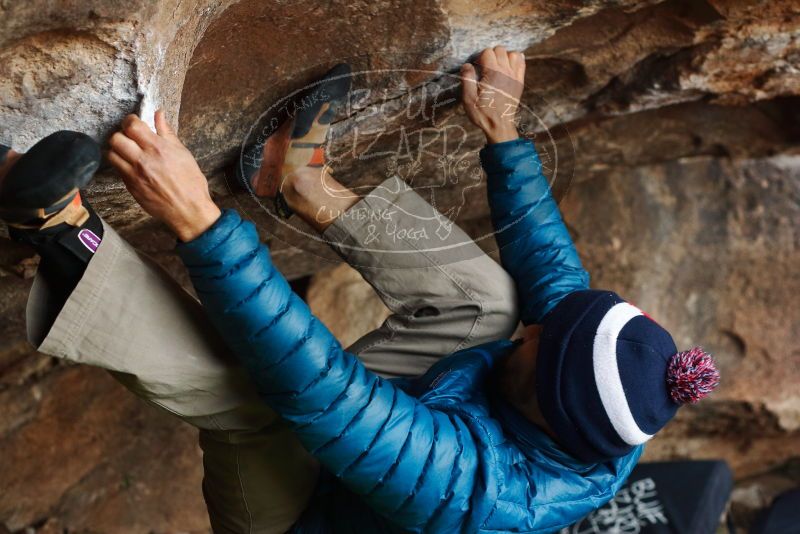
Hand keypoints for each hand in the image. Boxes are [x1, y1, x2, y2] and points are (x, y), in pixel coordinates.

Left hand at [108, 111, 220, 241]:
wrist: (188, 209)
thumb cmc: (191, 182)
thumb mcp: (183, 153)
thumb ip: (167, 132)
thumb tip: (159, 114)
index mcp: (158, 148)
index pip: (132, 126)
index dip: (130, 121)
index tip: (134, 122)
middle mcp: (143, 160)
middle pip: (116, 138)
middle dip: (121, 134)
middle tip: (129, 137)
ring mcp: (134, 175)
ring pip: (111, 154)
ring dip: (117, 149)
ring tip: (127, 151)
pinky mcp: (131, 186)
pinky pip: (118, 170)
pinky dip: (122, 164)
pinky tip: (132, 165)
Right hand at [461, 46, 525, 143]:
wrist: (499, 125)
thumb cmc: (482, 113)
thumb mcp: (468, 98)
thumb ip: (467, 78)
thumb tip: (467, 65)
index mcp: (493, 74)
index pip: (487, 52)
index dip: (479, 58)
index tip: (476, 68)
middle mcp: (506, 72)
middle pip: (500, 49)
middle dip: (491, 55)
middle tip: (485, 68)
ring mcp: (515, 76)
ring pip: (513, 53)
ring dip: (504, 57)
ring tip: (497, 66)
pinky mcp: (520, 81)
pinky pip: (522, 62)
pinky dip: (515, 60)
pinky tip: (508, 66)